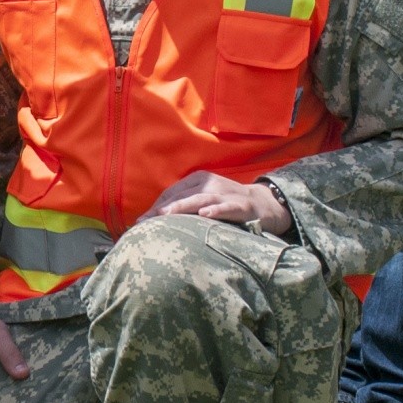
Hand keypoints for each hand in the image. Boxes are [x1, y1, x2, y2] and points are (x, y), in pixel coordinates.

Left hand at [139, 170, 292, 235]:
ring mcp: (225, 193)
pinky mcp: (240, 205)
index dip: (155, 207)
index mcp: (197, 180)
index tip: (140, 221)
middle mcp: (209, 183)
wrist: (262, 204)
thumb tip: (154, 219)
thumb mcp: (203, 199)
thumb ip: (182, 206)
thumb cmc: (224, 203)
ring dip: (182, 207)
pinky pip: (227, 207)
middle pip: (181, 195)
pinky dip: (216, 210)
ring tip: (165, 214)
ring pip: (200, 199)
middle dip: (161, 209)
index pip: (171, 193)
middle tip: (145, 222)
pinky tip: (204, 215)